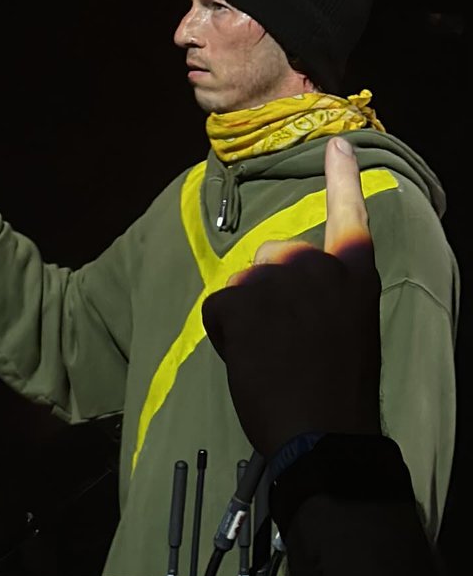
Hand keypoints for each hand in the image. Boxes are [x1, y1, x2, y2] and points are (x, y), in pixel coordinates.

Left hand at [202, 136, 381, 458]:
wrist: (323, 433)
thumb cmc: (337, 392)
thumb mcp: (348, 330)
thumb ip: (324, 296)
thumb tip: (288, 287)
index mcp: (355, 276)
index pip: (349, 215)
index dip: (342, 179)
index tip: (338, 142)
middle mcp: (318, 266)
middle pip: (270, 257)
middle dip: (267, 293)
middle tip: (288, 343)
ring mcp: (279, 278)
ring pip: (242, 282)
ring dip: (246, 316)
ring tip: (273, 357)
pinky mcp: (243, 298)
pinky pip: (219, 306)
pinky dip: (225, 333)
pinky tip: (251, 360)